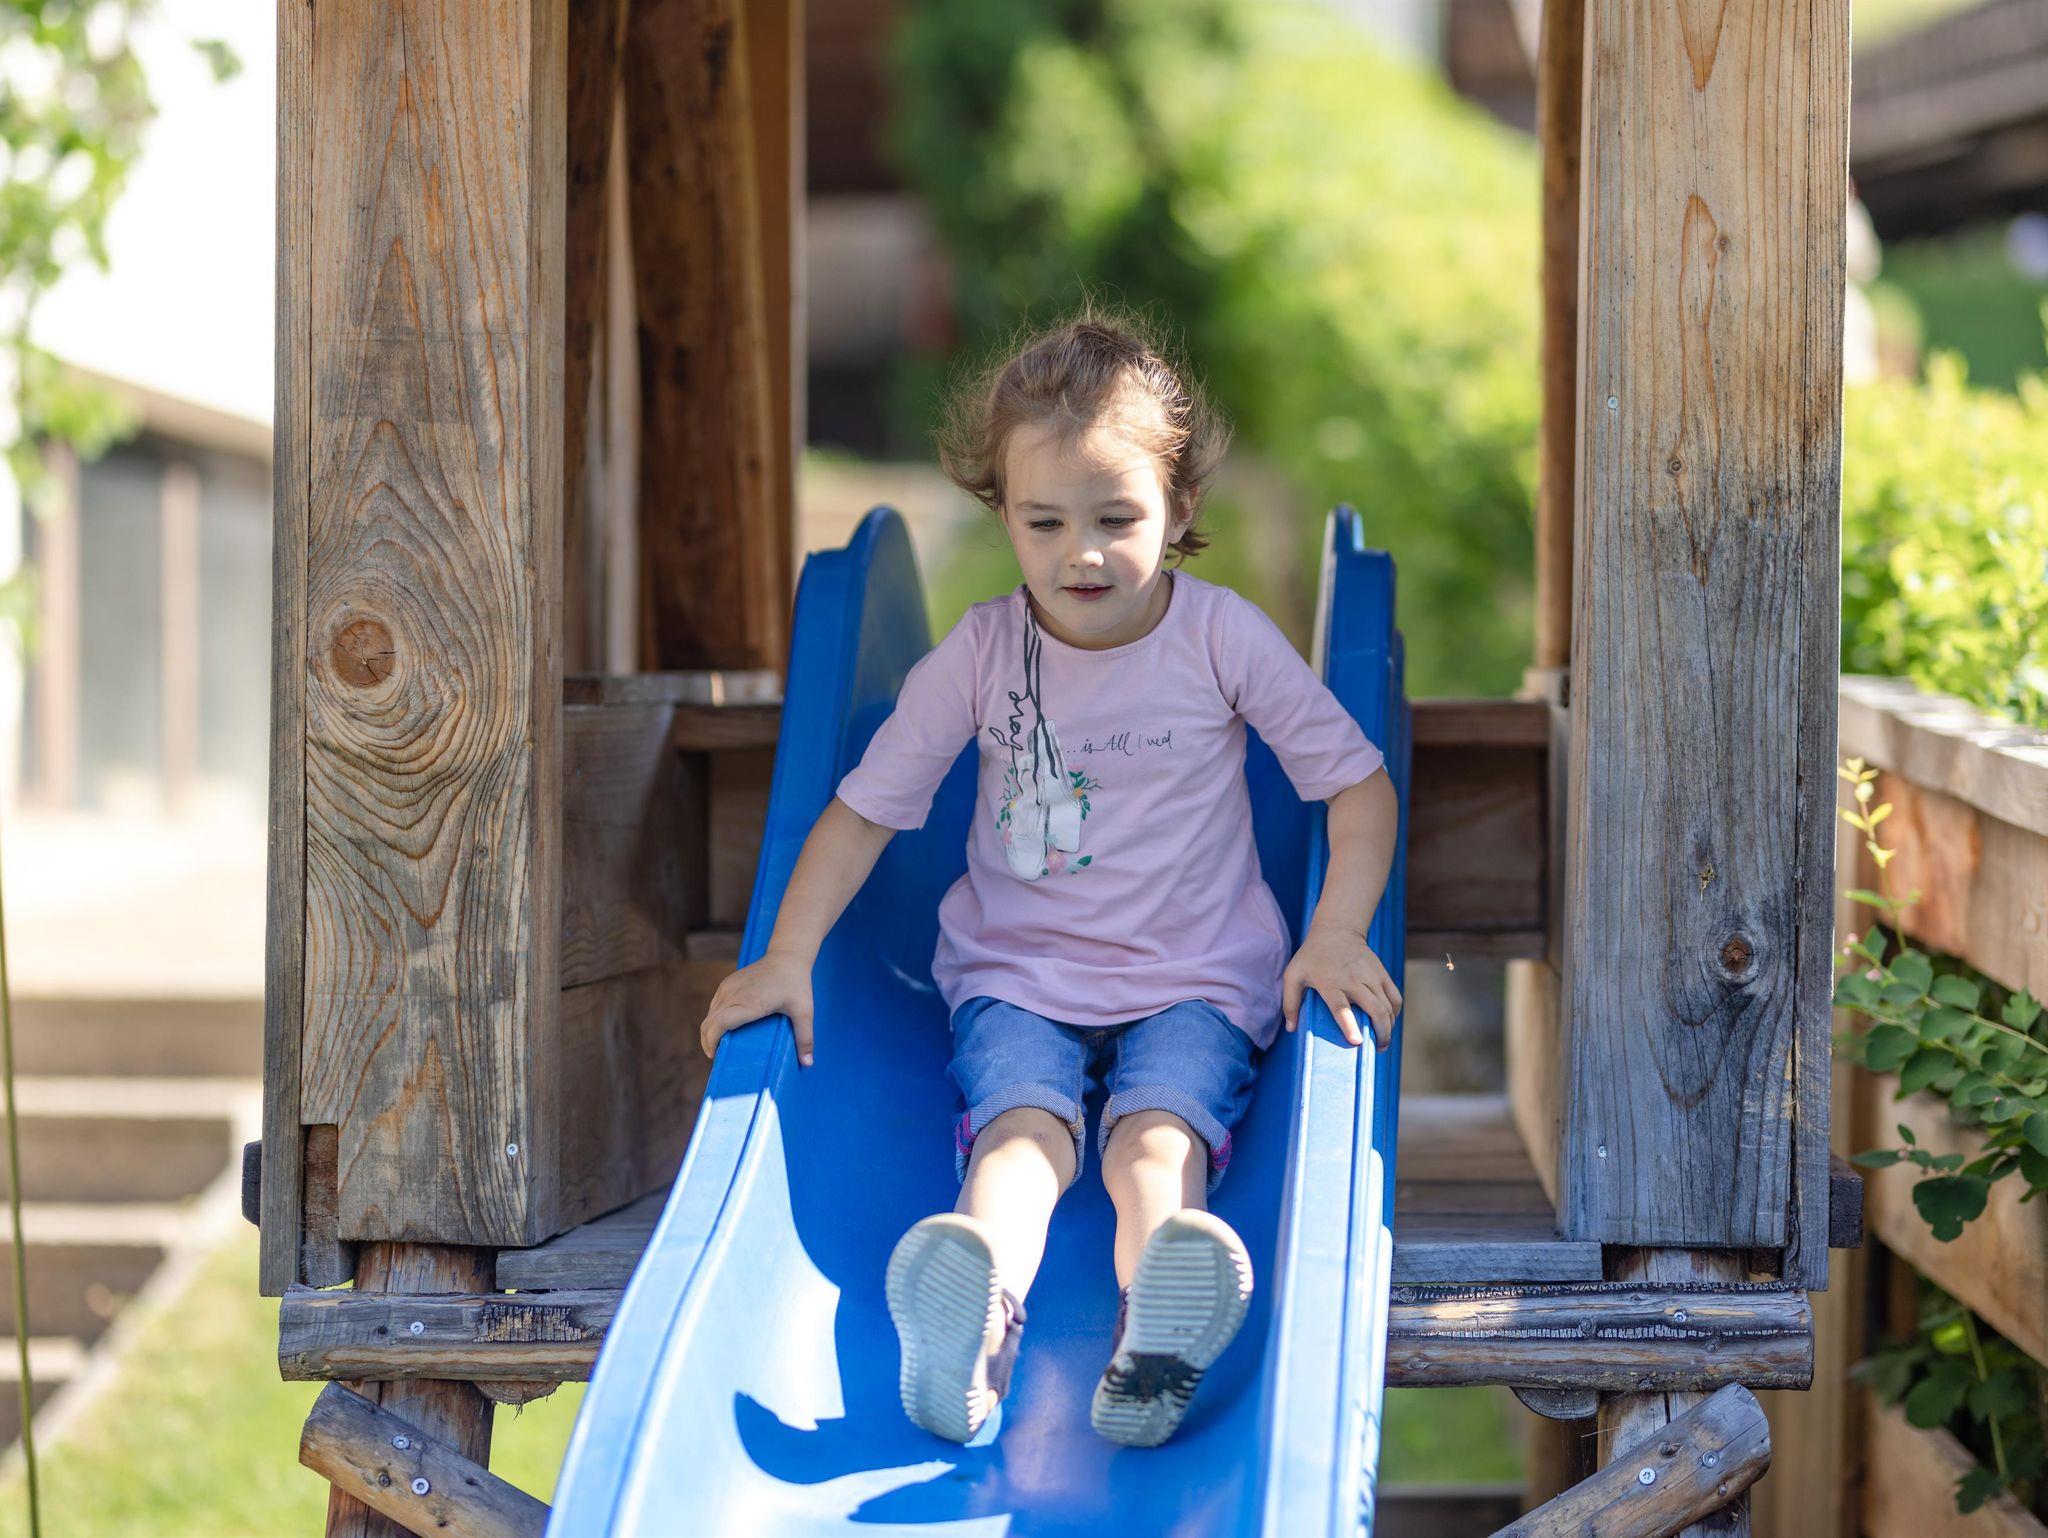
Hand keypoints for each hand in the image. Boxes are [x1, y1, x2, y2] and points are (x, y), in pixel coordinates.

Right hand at [699, 949, 816, 1065]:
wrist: (788, 956)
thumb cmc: (796, 984)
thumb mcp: (804, 1011)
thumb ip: (805, 1038)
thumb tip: (808, 1063)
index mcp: (749, 1003)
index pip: (719, 1024)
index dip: (712, 1043)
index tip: (718, 1057)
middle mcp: (734, 994)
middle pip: (708, 1023)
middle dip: (708, 1043)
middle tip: (718, 1057)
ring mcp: (728, 987)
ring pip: (709, 1014)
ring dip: (709, 1031)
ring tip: (720, 1046)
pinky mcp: (727, 983)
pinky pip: (714, 1005)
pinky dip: (713, 1019)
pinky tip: (723, 1029)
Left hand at [1281, 923, 1400, 1049]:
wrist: (1337, 929)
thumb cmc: (1312, 956)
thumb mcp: (1293, 975)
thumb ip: (1290, 1002)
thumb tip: (1291, 1029)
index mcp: (1330, 983)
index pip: (1341, 1008)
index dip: (1349, 1025)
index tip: (1357, 1041)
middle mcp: (1354, 980)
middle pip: (1375, 1010)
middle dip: (1381, 1033)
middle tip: (1378, 1049)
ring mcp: (1371, 976)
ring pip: (1388, 1006)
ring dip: (1389, 1027)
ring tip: (1383, 1041)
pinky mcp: (1382, 974)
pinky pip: (1395, 997)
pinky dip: (1395, 1012)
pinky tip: (1389, 1021)